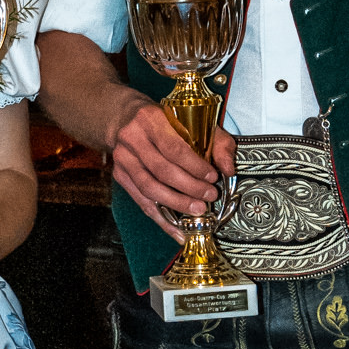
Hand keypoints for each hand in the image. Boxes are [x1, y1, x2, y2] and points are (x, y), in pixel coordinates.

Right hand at [106, 96, 233, 242]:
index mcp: (150, 119)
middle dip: (189, 187)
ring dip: (175, 203)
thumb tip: (228, 169)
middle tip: (209, 197)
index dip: (194, 166)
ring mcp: (123, 158)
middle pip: (162, 170)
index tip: (212, 178)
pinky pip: (141, 201)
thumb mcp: (193, 121)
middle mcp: (132, 138)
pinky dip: (161, 218)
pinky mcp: (119, 175)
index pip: (173, 148)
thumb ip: (216, 142)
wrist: (123, 118)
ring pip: (149, 188)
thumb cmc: (164, 120)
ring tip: (197, 211)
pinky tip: (178, 229)